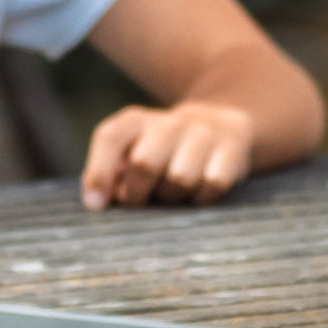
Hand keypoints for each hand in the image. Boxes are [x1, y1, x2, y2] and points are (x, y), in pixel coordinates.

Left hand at [84, 95, 262, 205]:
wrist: (220, 126)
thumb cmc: (161, 154)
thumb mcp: (130, 154)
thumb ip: (110, 176)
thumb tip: (100, 200)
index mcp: (135, 122)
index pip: (111, 138)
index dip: (99, 172)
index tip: (96, 205)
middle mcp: (169, 122)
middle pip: (144, 163)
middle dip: (138, 193)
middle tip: (141, 201)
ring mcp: (202, 133)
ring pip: (180, 178)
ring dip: (173, 197)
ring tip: (173, 194)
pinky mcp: (231, 149)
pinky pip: (212, 184)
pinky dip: (203, 197)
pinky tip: (199, 194)